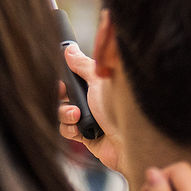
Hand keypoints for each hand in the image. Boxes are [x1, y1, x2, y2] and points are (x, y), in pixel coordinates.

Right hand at [59, 44, 123, 174]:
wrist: (130, 140)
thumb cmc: (120, 107)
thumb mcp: (99, 80)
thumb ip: (83, 65)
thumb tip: (70, 49)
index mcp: (97, 83)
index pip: (73, 76)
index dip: (64, 77)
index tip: (61, 78)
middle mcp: (92, 99)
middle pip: (64, 94)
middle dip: (61, 96)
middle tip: (65, 95)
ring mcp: (88, 118)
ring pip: (62, 112)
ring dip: (65, 113)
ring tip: (77, 115)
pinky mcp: (85, 136)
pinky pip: (66, 130)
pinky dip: (69, 128)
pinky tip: (79, 129)